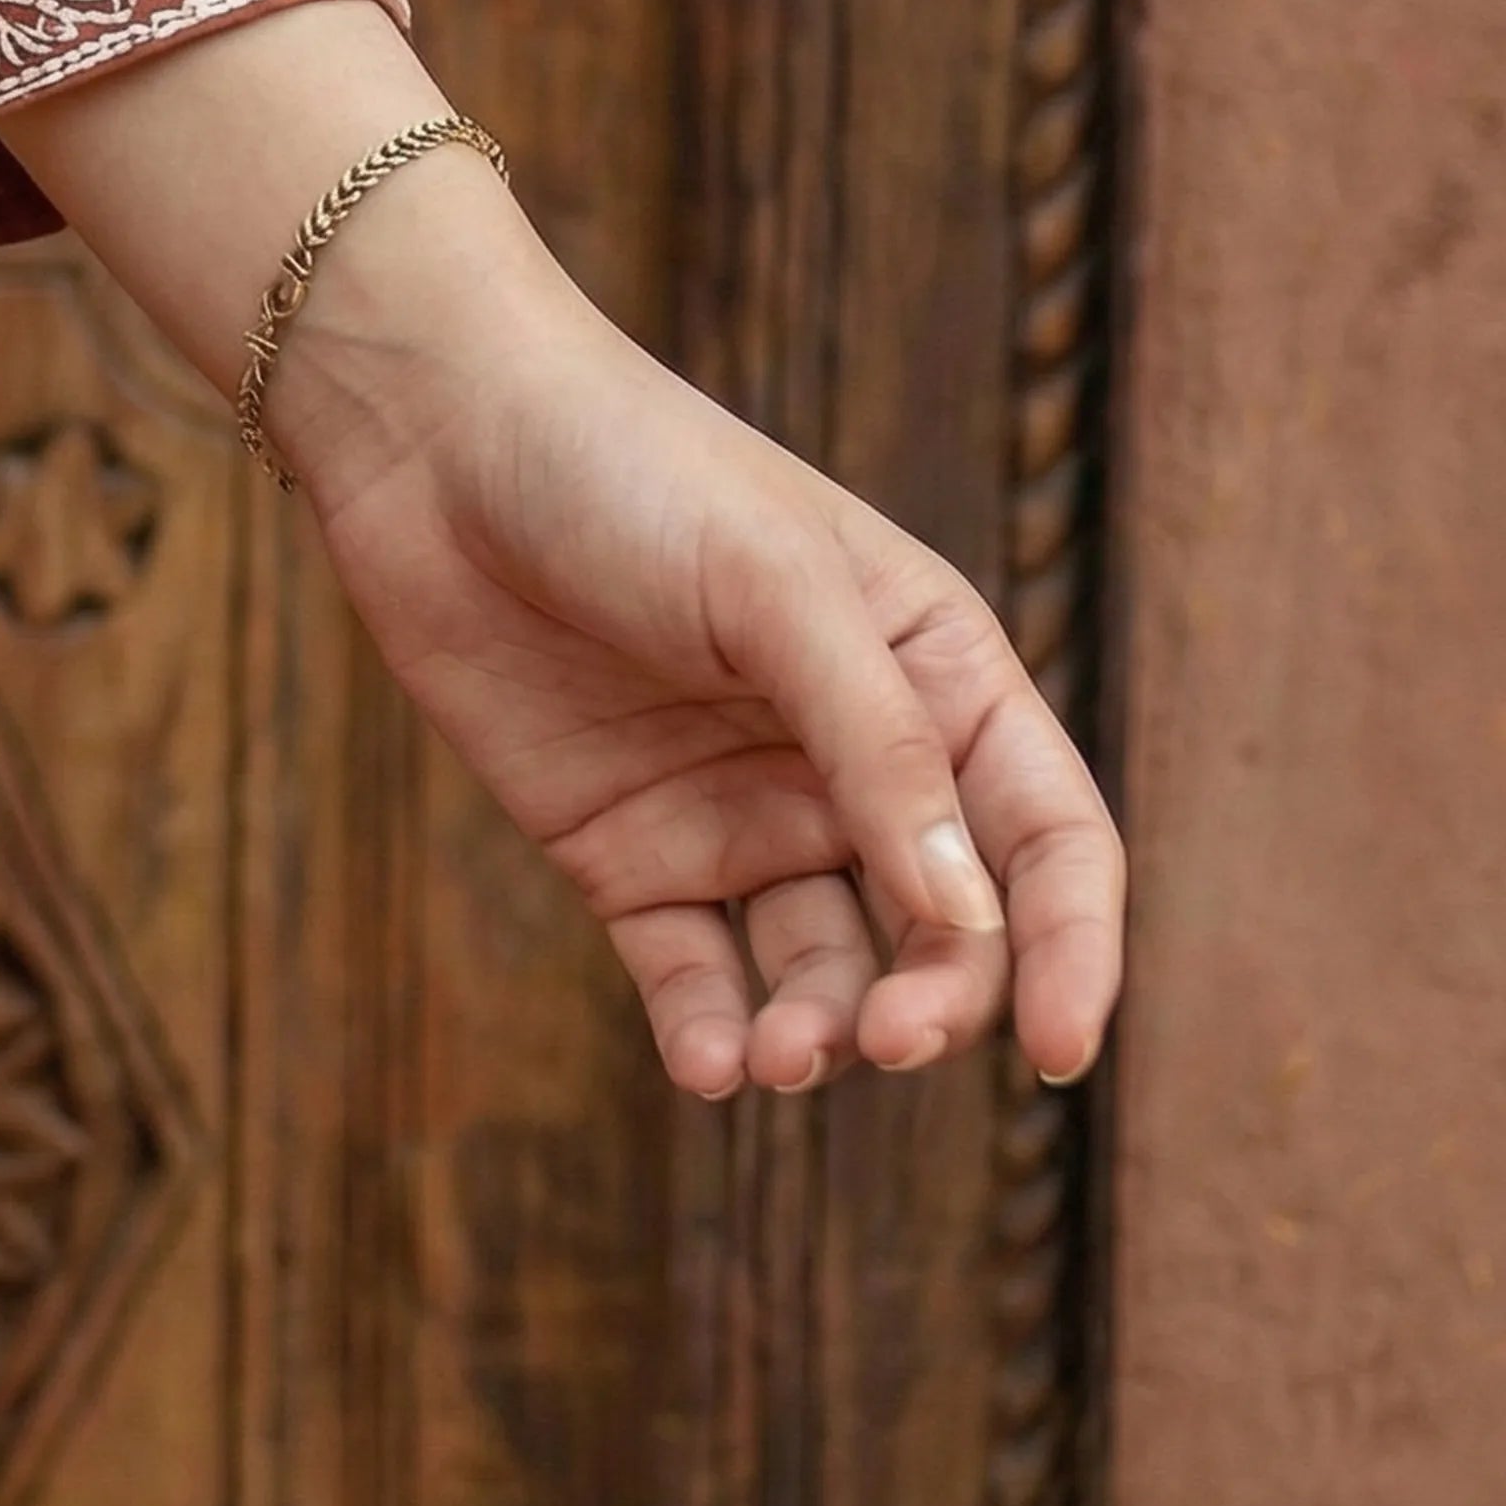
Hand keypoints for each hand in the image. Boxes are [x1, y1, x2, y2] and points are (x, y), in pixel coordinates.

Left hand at [275, 160, 1120, 1090]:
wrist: (434, 442)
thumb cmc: (628, 473)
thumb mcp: (777, 593)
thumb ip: (879, 751)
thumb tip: (970, 918)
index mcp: (935, 672)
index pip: (1047, 839)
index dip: (1071, 949)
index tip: (1062, 1054)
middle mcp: (851, 760)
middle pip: (943, 933)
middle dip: (934, 1003)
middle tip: (883, 1044)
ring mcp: (739, 813)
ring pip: (823, 976)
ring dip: (818, 1034)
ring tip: (773, 1057)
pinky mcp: (630, 852)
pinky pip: (695, 977)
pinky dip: (713, 1036)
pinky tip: (711, 1064)